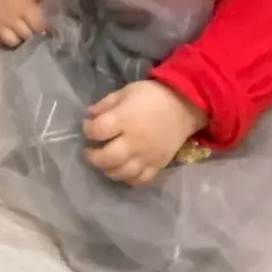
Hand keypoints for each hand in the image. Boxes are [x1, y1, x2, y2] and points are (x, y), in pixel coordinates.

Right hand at [0, 0, 46, 47]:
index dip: (45, 29)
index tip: (48, 29)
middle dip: (32, 35)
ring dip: (17, 39)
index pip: (38, 28)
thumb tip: (58, 19)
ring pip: (9, 40)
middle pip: (25, 36)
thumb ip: (50, 3)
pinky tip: (0, 41)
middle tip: (35, 32)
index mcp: (25, 7)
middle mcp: (10, 16)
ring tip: (21, 35)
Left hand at [83, 79, 206, 185]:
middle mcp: (134, 141)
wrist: (184, 105)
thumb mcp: (126, 92)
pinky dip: (128, 179)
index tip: (88, 126)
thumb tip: (89, 114)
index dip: (88, 129)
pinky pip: (140, 180)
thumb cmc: (152, 95)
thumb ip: (106, 104)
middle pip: (107, 158)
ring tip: (105, 162)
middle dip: (93, 157)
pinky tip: (123, 171)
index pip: (98, 131)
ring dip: (108, 170)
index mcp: (125, 119)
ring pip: (122, 173)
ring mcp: (146, 156)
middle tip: (90, 151)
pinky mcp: (158, 165)